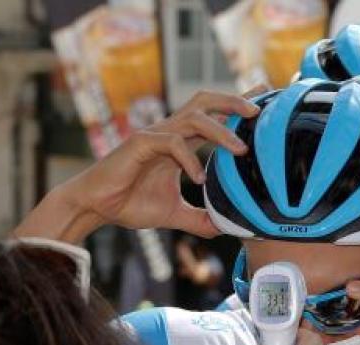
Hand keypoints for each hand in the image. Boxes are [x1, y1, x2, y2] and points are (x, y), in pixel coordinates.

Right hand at [18, 91, 258, 242]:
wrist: (96, 206)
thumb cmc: (131, 204)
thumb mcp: (176, 215)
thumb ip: (202, 219)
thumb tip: (228, 229)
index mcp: (180, 142)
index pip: (213, 116)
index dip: (235, 105)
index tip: (263, 99)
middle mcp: (170, 132)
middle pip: (205, 101)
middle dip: (233, 101)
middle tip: (259, 111)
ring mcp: (155, 136)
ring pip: (193, 118)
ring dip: (220, 130)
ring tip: (241, 150)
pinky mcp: (140, 144)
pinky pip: (171, 143)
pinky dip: (189, 159)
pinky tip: (198, 178)